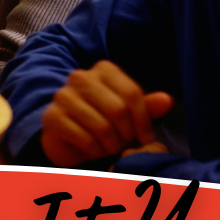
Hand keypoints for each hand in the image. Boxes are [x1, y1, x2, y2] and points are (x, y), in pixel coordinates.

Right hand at [40, 60, 172, 167]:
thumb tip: (168, 100)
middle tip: (125, 143)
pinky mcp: (52, 116)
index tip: (147, 138)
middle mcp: (81, 77)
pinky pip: (83, 137)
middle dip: (126, 133)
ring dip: (111, 144)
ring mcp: (63, 95)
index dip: (143, 120)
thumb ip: (147, 107)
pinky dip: (94, 149)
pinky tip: (95, 150)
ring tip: (111, 147)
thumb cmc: (104, 122)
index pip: (132, 93)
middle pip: (117, 109)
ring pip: (101, 125)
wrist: (68, 138)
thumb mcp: (129, 114)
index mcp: (104, 69)